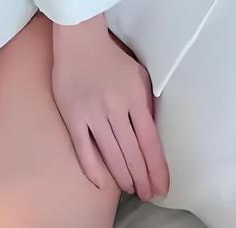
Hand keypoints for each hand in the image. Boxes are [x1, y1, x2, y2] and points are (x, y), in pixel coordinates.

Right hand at [51, 14, 169, 201]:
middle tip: (148, 194)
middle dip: (142, 178)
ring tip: (131, 189)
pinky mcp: (73, 116)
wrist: (80, 40)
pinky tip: (102, 184)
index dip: (157, 168)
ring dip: (123, 176)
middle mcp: (116, 107)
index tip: (162, 186)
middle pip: (132, 153)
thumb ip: (146, 102)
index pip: (150, 141)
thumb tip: (153, 133)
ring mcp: (93, 113)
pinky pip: (84, 150)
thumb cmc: (112, 58)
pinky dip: (93, 169)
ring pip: (111, 155)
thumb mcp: (139, 75)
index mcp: (135, 97)